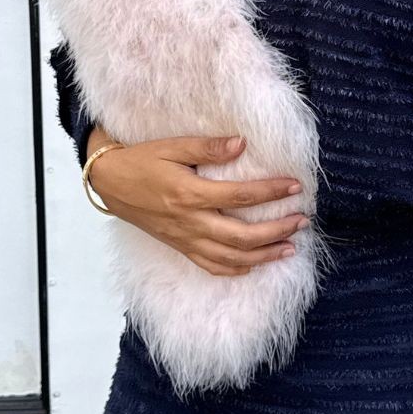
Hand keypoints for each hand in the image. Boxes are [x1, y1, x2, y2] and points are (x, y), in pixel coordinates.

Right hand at [87, 133, 311, 274]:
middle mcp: (191, 222)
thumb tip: (242, 144)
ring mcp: (186, 239)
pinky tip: (254, 263)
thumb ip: (208, 147)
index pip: (241, 197)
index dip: (271, 192)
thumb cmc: (141, 160)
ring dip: (264, 255)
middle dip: (277, 231)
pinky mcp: (181, 247)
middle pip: (243, 236)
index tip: (295, 186)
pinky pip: (212, 265)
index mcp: (190, 194)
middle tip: (302, 221)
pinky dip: (237, 268)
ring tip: (289, 247)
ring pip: (232, 257)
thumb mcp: (172, 146)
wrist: (110, 182)